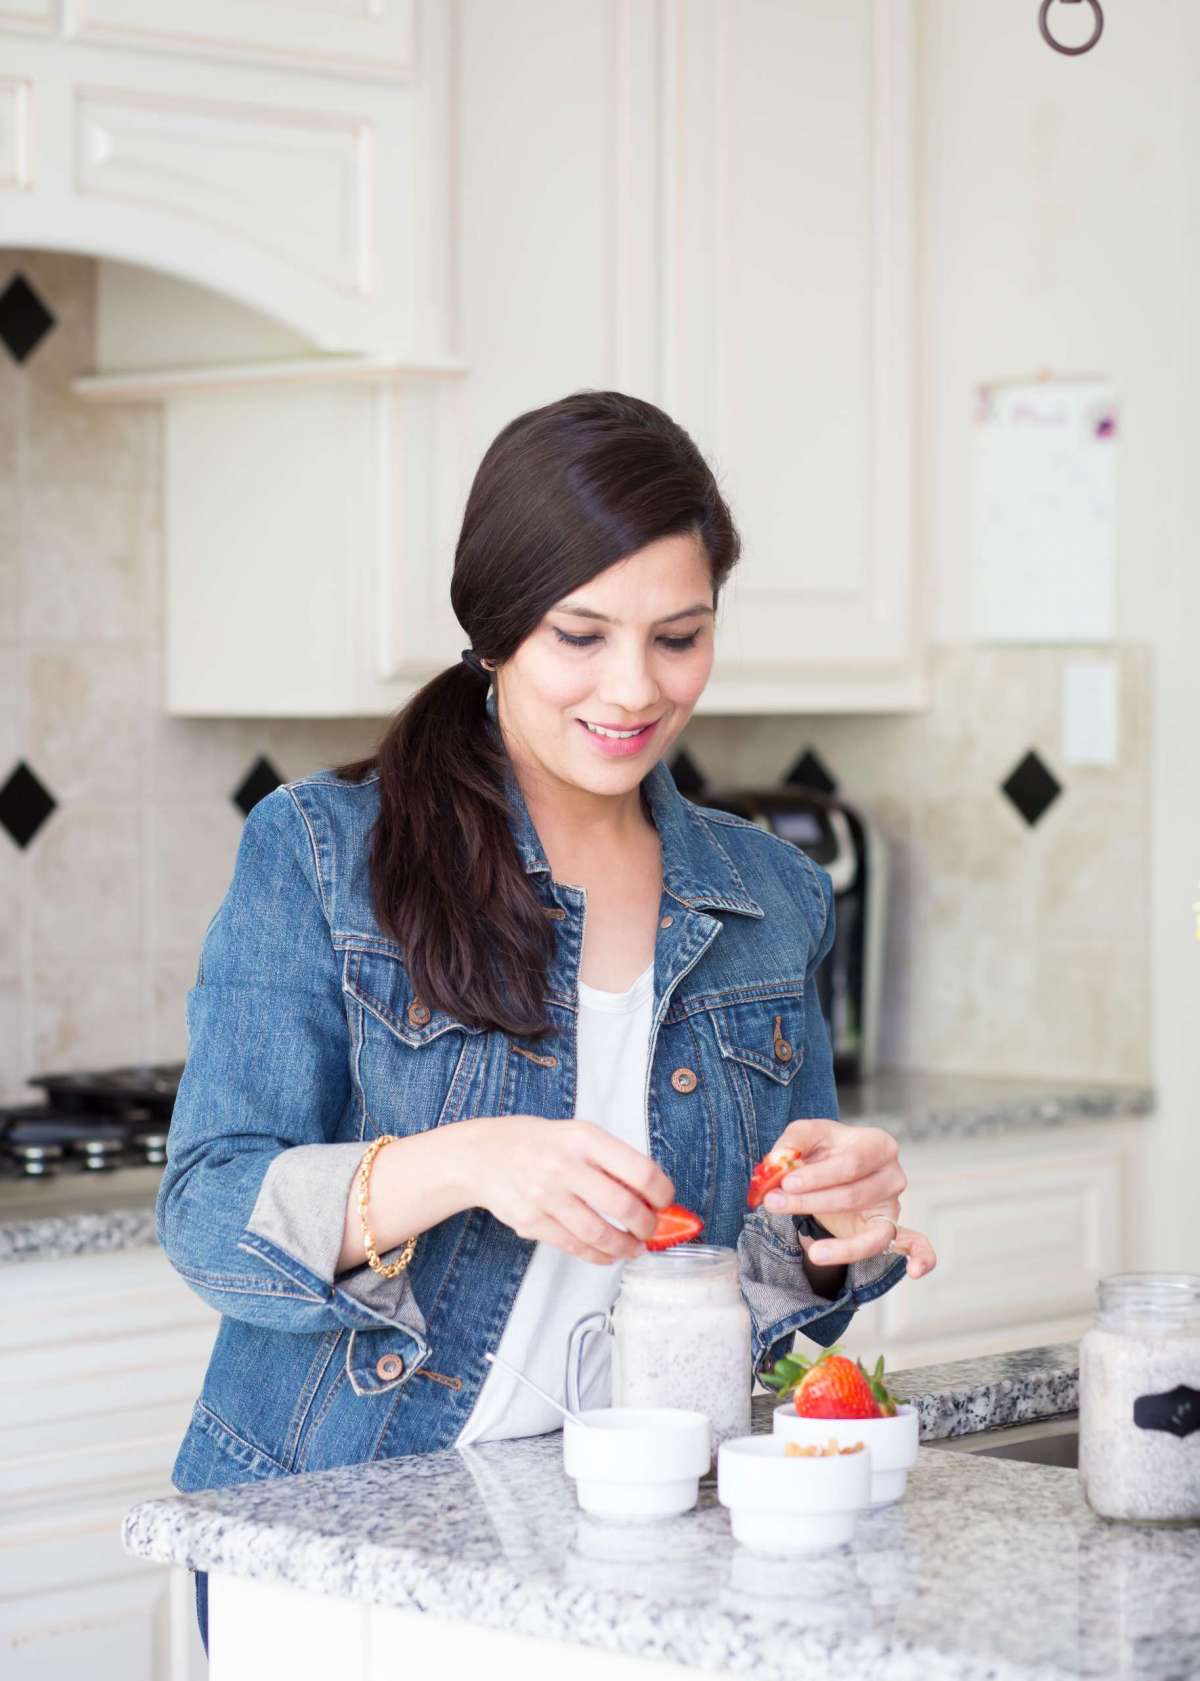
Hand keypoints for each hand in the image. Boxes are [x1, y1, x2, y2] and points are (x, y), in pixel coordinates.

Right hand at [461, 1115, 675, 1265]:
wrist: (482, 1155)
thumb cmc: (536, 1143)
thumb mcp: (576, 1135)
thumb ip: (610, 1160)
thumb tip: (650, 1194)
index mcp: (584, 1139)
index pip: (640, 1170)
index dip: (661, 1192)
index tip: (665, 1201)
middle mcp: (566, 1166)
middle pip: (623, 1207)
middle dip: (647, 1226)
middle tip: (651, 1230)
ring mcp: (547, 1196)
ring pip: (600, 1234)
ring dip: (626, 1247)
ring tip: (634, 1247)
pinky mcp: (532, 1222)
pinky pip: (575, 1246)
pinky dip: (599, 1255)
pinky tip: (609, 1254)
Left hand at [759, 1117, 936, 1279]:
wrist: (834, 1166)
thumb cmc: (825, 1149)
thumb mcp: (807, 1135)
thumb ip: (792, 1142)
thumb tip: (778, 1160)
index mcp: (877, 1144)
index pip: (850, 1163)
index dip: (818, 1176)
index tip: (785, 1182)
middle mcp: (892, 1174)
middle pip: (854, 1195)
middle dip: (811, 1202)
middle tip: (774, 1204)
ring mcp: (894, 1204)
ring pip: (871, 1231)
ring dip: (840, 1245)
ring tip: (814, 1251)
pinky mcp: (889, 1229)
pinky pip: (911, 1246)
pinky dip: (920, 1258)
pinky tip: (914, 1272)